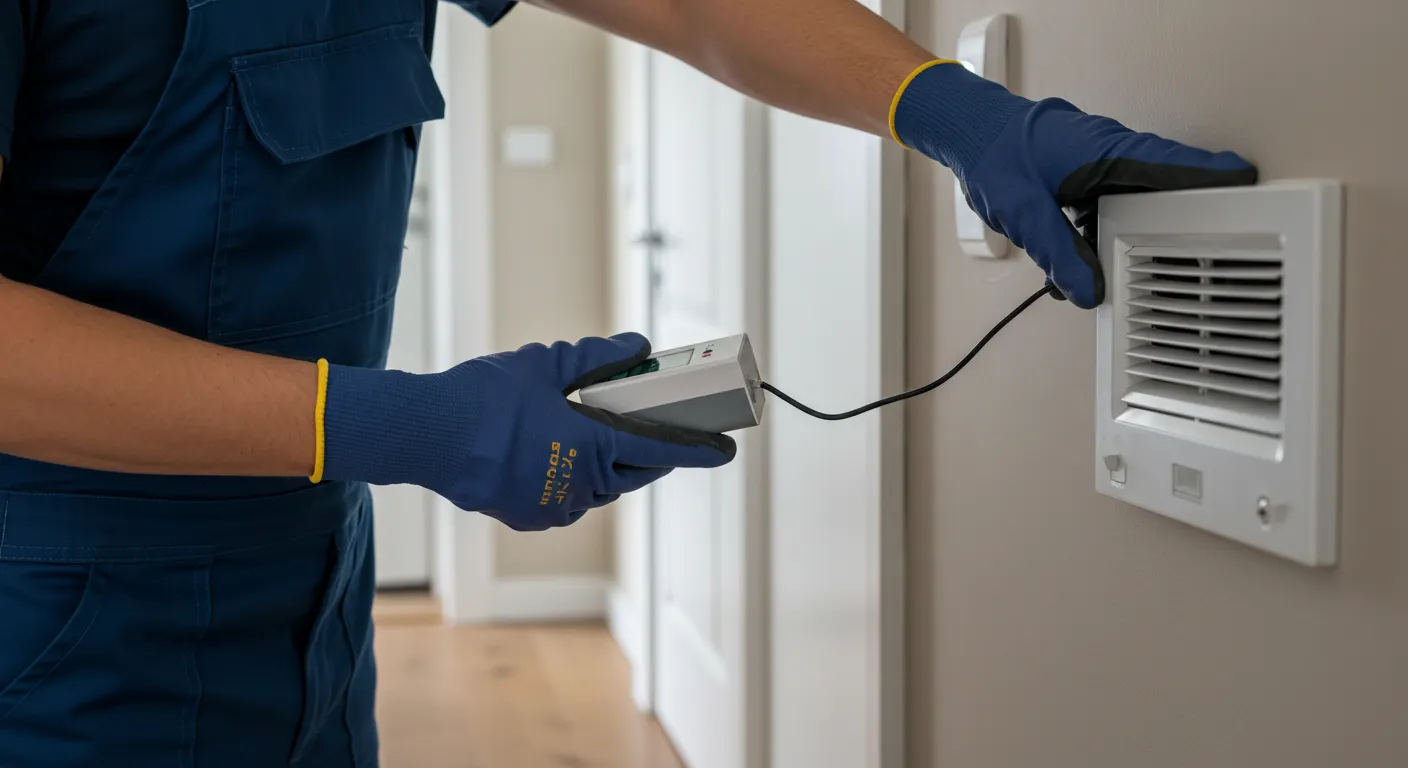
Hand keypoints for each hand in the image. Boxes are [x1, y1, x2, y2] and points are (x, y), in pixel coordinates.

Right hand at [320, 333, 735, 530]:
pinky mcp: (530, 517)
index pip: (659, 449)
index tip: (724, 450)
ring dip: (613, 469)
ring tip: (608, 439)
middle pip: (635, 473)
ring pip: (602, 489)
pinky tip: (568, 460)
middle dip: (653, 455)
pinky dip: (578, 482)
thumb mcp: (545, 364)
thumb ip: (598, 357)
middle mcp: (580, 484)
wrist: (426, 436)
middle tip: (661, 433)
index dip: (697, 449)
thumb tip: (636, 346)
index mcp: (592, 446)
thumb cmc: (484, 398)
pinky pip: (570, 501)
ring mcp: (555, 506)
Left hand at [892, 62, 1257, 307]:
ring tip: (1157, 263)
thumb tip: (1089, 291)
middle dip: (1188, 215)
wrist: (969, 131)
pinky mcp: (1085, 171)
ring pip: (1140, 196)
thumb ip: (1059, 254)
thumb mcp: (1025, 214)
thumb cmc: (994, 155)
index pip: (1174, 168)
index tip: (1250, 192)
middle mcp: (1110, 152)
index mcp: (1106, 153)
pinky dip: (1116, 226)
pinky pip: (1115, 199)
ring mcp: (1099, 161)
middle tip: (1214, 245)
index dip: (1214, 181)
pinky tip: (1099, 256)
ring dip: (1146, 227)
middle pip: (1166, 185)